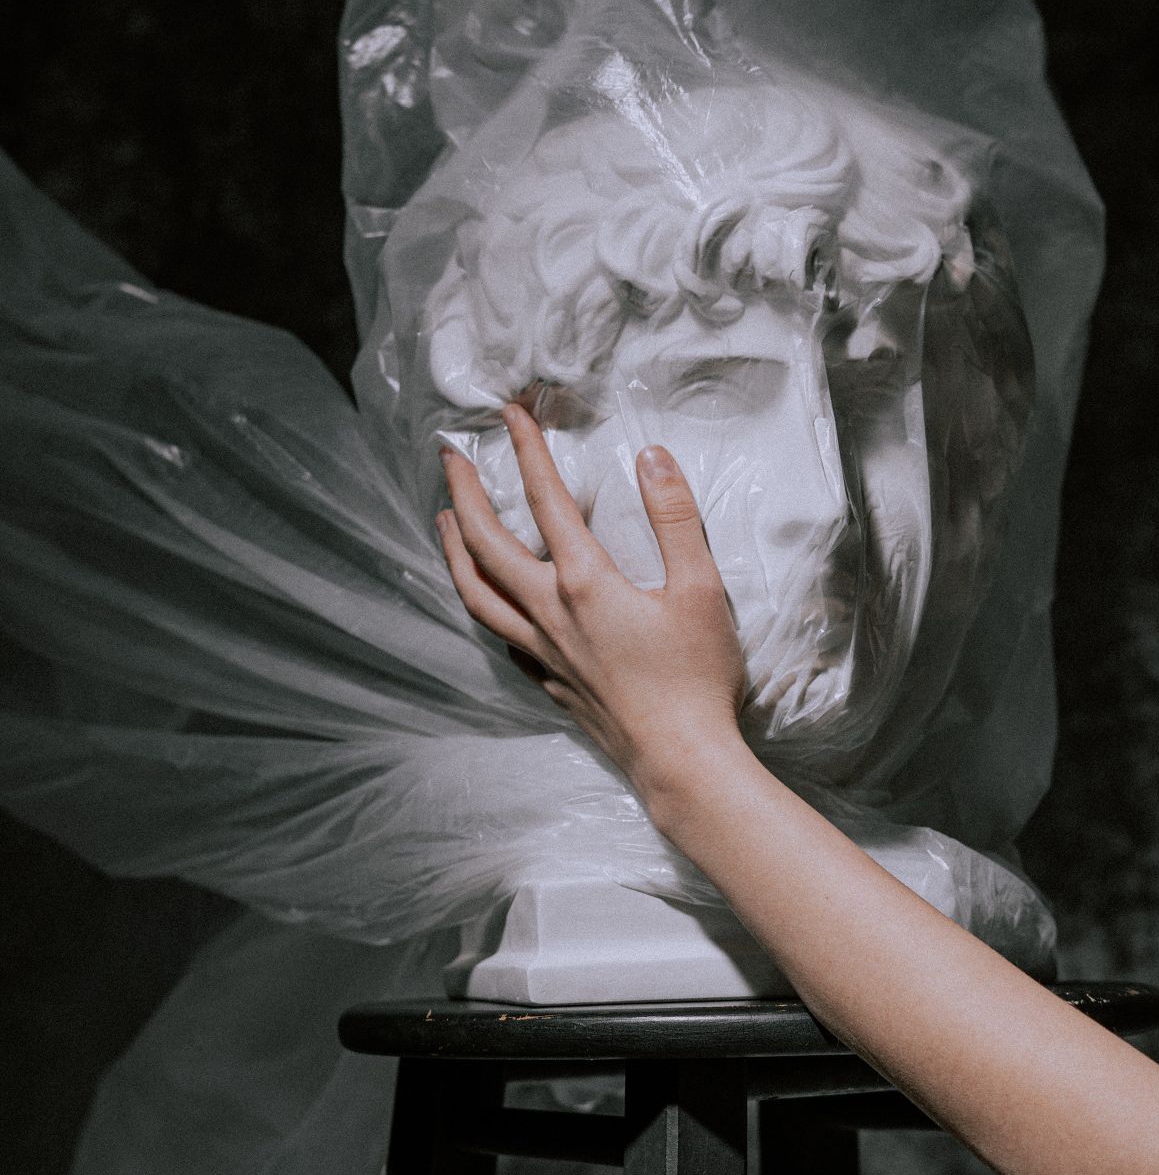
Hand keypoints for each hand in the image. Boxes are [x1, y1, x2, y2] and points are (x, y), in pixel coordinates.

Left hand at [437, 403, 746, 789]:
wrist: (682, 761)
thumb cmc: (697, 677)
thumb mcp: (700, 589)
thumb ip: (675, 518)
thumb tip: (650, 458)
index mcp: (585, 583)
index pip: (547, 501)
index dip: (527, 451)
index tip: (511, 414)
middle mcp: (550, 613)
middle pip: (486, 545)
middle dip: (463, 494)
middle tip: (448, 458)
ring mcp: (542, 651)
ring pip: (476, 594)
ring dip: (453, 551)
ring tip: (441, 521)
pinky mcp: (548, 681)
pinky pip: (498, 635)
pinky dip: (480, 604)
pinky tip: (485, 599)